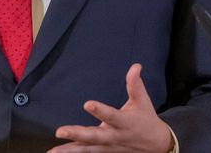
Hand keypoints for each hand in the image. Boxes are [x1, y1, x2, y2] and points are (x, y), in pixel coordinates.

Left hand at [49, 64, 174, 152]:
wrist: (157, 145)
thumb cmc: (146, 119)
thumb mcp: (143, 101)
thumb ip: (135, 84)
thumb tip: (135, 66)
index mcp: (125, 122)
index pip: (112, 116)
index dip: (100, 110)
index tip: (87, 103)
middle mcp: (115, 137)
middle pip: (95, 137)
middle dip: (77, 135)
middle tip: (60, 131)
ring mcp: (109, 147)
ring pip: (88, 149)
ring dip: (71, 150)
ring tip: (53, 151)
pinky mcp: (105, 152)